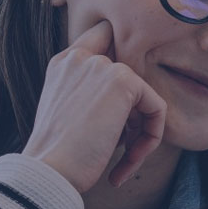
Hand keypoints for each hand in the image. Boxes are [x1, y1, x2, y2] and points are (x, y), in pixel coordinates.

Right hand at [20, 20, 167, 193]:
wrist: (49, 171)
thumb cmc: (58, 154)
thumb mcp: (71, 114)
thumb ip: (96, 94)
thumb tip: (138, 102)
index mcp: (64, 63)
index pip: (104, 37)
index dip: (122, 65)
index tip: (124, 102)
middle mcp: (81, 58)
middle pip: (133, 77)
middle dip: (133, 116)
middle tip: (121, 147)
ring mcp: (102, 67)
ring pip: (145, 99)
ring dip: (140, 135)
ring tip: (123, 162)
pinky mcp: (124, 82)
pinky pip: (157, 110)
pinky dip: (150, 139)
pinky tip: (127, 162)